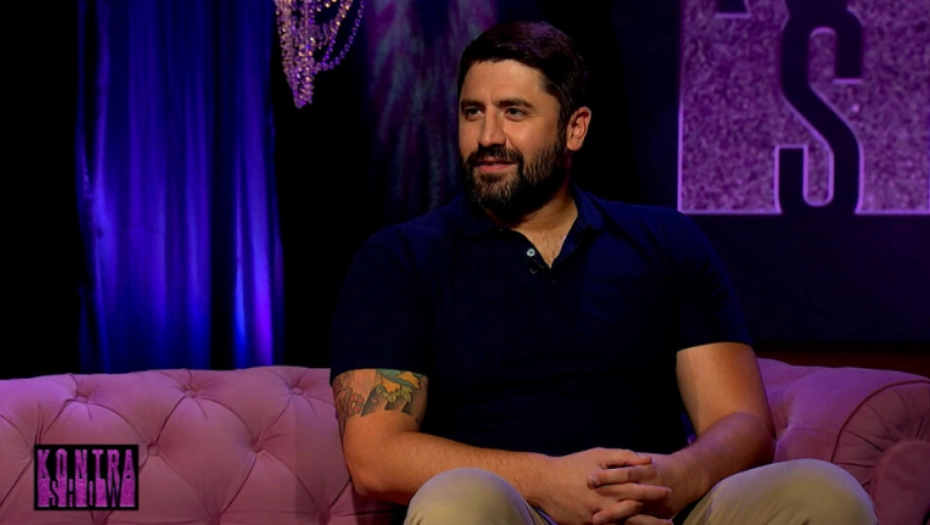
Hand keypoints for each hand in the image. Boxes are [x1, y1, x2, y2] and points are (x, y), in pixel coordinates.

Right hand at [537, 448, 670, 524]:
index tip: (669, 492)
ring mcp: (595, 518)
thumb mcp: (598, 455)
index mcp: (609, 485)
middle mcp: (605, 504)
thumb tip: (647, 460)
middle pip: (635, 513)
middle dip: (654, 518)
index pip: (638, 490)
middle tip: (671, 522)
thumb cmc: (572, 465)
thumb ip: (623, 457)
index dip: (654, 492)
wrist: (544, 482)